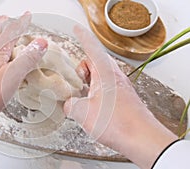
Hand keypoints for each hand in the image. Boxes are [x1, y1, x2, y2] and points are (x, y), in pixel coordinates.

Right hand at [63, 26, 176, 168]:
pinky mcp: (123, 97)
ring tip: (83, 98)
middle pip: (94, 62)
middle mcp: (114, 76)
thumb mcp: (82, 113)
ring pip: (100, 76)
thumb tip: (69, 104)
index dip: (82, 36)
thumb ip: (70, 104)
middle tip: (75, 83)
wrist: (141, 138)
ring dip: (89, 83)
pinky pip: (106, 88)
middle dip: (82, 70)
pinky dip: (97, 92)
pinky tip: (93, 107)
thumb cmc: (118, 123)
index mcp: (104, 72)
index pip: (91, 47)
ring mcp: (120, 86)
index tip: (76, 29)